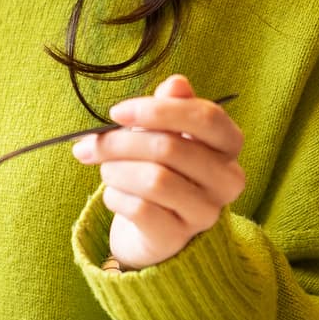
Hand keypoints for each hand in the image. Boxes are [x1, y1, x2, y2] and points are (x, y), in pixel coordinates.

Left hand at [73, 75, 245, 269]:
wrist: (152, 224)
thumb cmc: (160, 166)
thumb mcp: (163, 131)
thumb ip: (170, 106)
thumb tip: (176, 83)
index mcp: (228, 144)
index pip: (206, 118)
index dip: (158, 110)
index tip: (116, 112)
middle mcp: (227, 179)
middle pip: (170, 147)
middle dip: (120, 142)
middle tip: (91, 144)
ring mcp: (207, 212)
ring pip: (155, 180)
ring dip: (116, 170)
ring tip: (106, 170)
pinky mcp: (180, 237)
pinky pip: (140, 209)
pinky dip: (116, 197)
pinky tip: (114, 195)